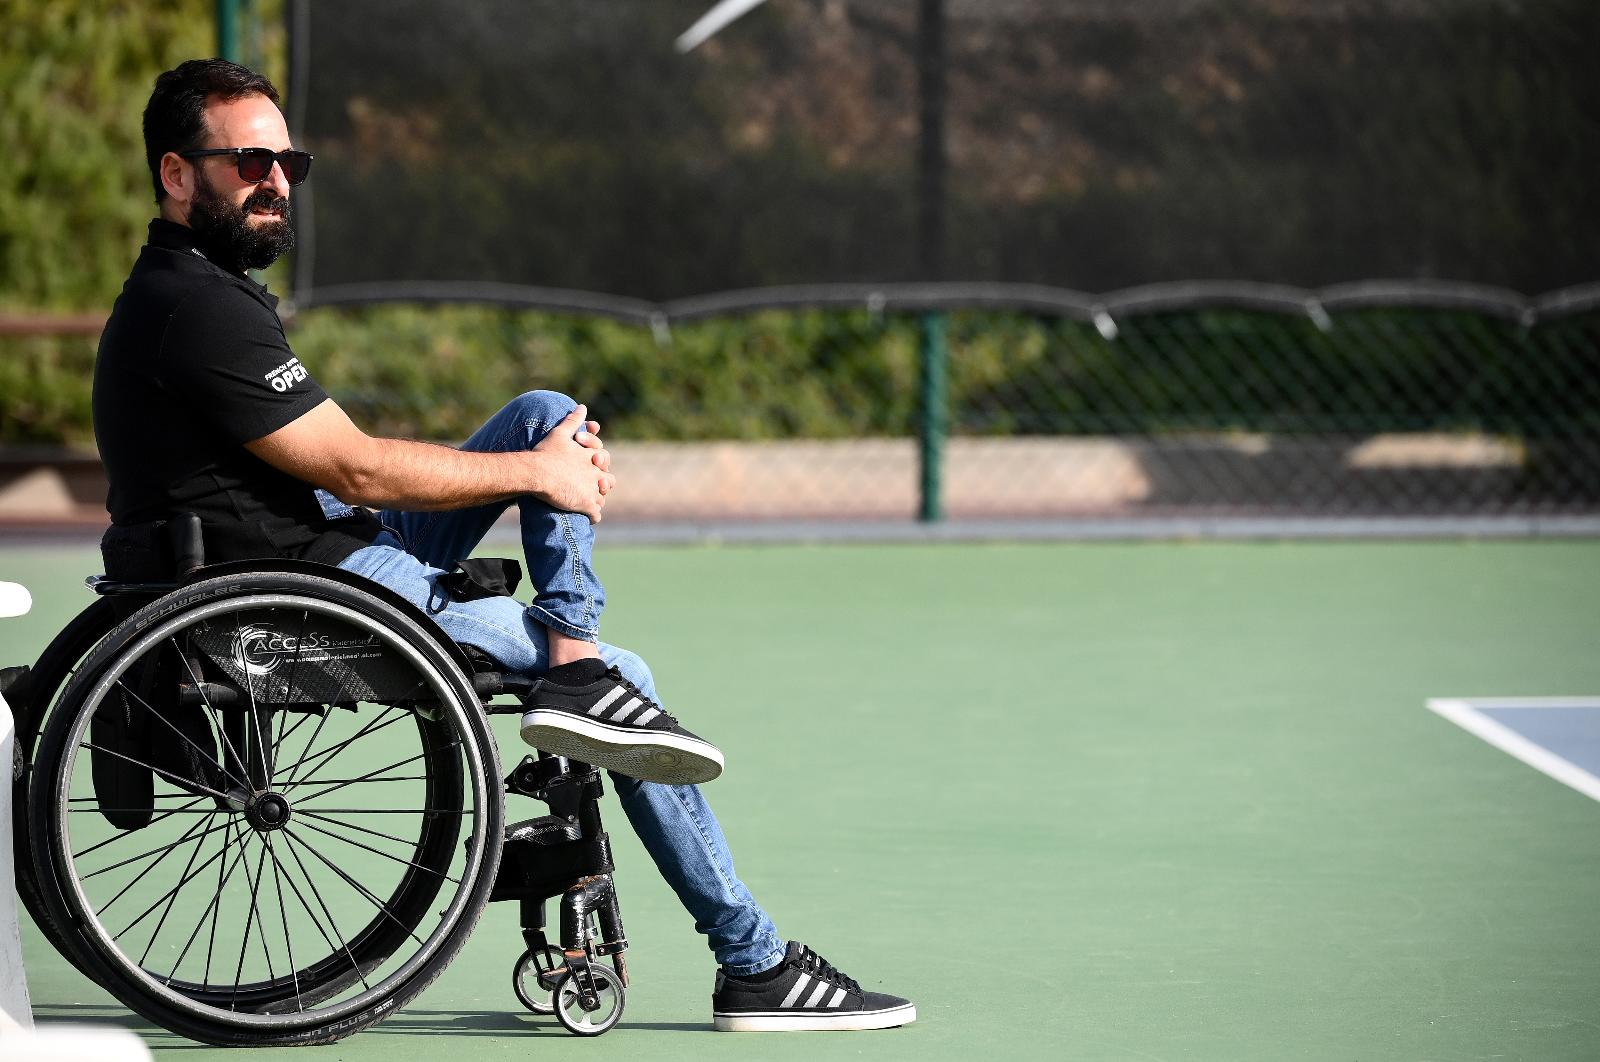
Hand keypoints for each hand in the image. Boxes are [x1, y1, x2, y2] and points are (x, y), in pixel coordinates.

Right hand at [532, 405, 615, 520]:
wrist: (536, 472)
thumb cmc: (545, 452)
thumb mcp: (560, 433)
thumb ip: (573, 421)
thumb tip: (583, 407)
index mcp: (592, 457)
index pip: (605, 461)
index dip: (598, 465)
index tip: (590, 467)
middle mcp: (596, 473)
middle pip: (609, 481)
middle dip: (602, 484)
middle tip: (591, 487)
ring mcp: (593, 490)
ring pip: (602, 499)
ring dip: (596, 501)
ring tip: (586, 503)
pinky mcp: (586, 505)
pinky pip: (596, 515)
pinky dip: (592, 517)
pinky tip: (586, 517)